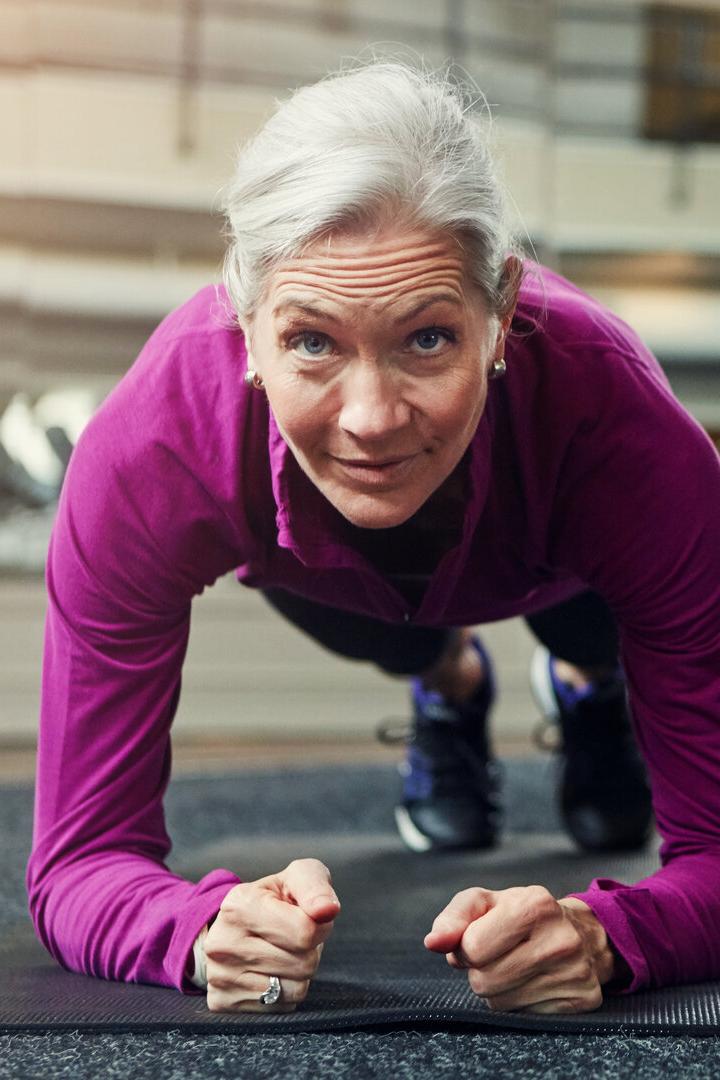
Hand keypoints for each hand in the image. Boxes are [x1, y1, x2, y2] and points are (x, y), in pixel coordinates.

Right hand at [205, 858, 339, 1012]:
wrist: (235, 924)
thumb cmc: (274, 898)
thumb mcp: (296, 877)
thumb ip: (315, 887)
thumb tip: (327, 910)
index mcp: (240, 905)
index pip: (305, 931)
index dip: (320, 926)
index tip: (310, 917)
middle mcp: (224, 943)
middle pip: (304, 963)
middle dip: (310, 949)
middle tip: (294, 936)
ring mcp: (219, 976)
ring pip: (296, 989)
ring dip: (300, 971)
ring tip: (283, 951)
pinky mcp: (222, 1002)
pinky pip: (281, 1007)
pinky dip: (285, 991)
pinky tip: (271, 970)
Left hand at [425, 885, 615, 1013]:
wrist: (583, 933)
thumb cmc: (521, 914)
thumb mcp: (485, 902)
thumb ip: (453, 917)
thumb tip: (432, 942)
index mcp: (534, 905)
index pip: (473, 947)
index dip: (466, 947)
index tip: (478, 938)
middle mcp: (560, 939)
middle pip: (484, 980)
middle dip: (480, 970)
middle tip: (498, 955)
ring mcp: (575, 972)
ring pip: (500, 1003)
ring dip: (497, 989)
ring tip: (515, 967)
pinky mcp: (582, 999)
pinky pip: (524, 1018)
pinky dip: (519, 1003)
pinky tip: (533, 982)